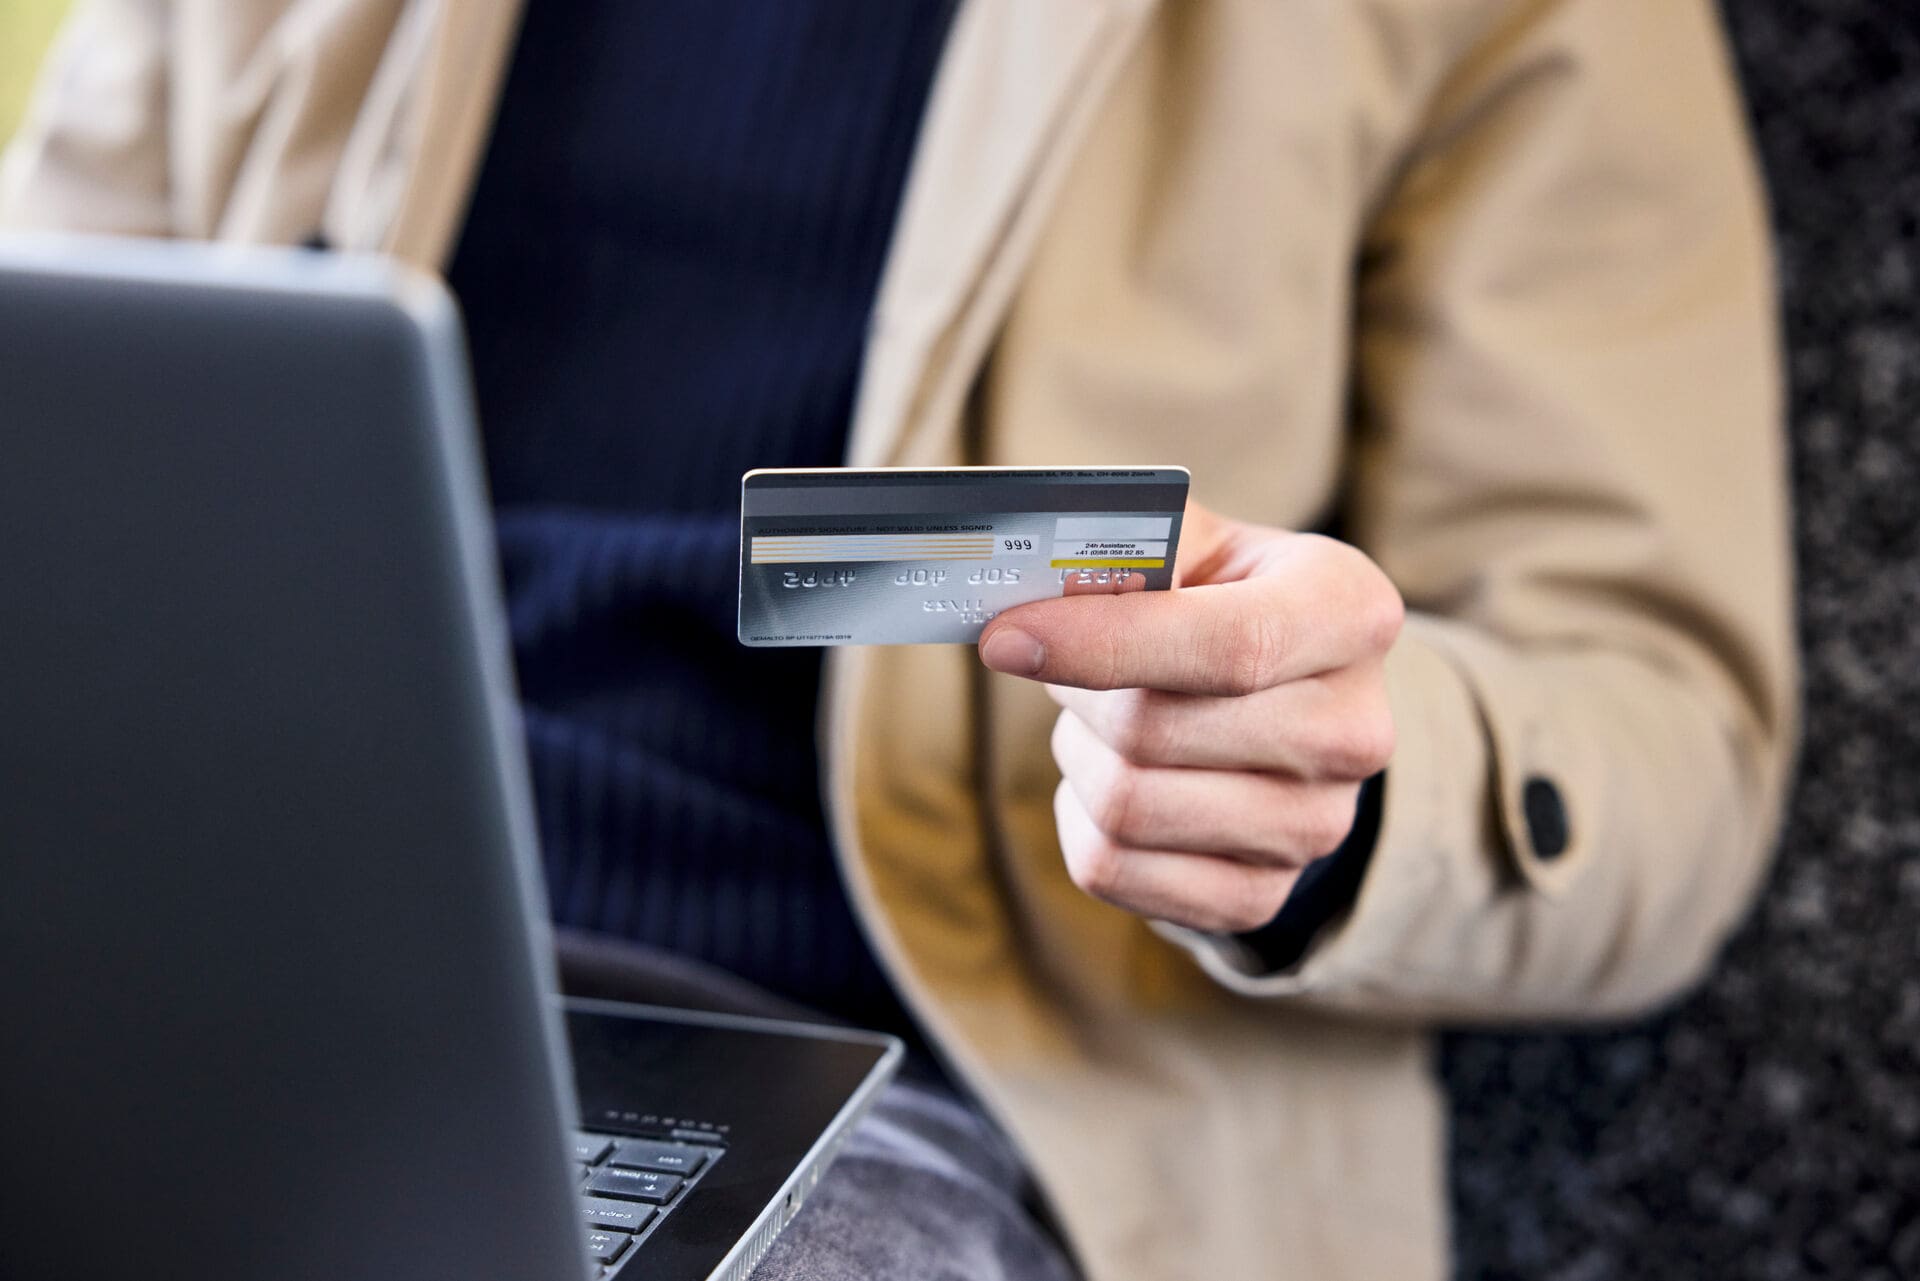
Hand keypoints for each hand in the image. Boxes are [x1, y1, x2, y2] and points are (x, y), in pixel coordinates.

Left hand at [977, 504, 1402, 933]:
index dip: (1105, 643)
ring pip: (1125, 807)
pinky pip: (1111, 868)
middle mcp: (1355, 731)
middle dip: (1079, 693)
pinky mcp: (1260, 897)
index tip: (1006, 638)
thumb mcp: (1192, 542)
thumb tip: (1027, 581)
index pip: (1230, 646)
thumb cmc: (1215, 598)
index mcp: (1350, 613)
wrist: (1278, 698)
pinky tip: (1110, 776)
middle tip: (1064, 659)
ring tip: (1100, 718)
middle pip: (1154, 733)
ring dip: (1079, 753)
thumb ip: (1125, 541)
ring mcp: (1316, 828)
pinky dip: (1078, 819)